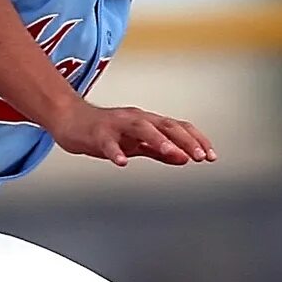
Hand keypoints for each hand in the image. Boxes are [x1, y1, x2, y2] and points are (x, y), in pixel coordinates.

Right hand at [51, 103, 217, 168]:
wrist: (70, 121)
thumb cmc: (104, 132)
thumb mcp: (136, 144)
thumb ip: (159, 151)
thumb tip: (185, 158)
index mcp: (147, 122)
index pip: (178, 128)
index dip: (196, 140)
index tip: (211, 155)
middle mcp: (136, 119)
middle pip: (165, 125)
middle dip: (185, 140)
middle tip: (200, 156)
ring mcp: (117, 125)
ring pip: (141, 128)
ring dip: (158, 140)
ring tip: (172, 152)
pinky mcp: (98, 133)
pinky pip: (108, 143)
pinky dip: (116, 152)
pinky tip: (122, 162)